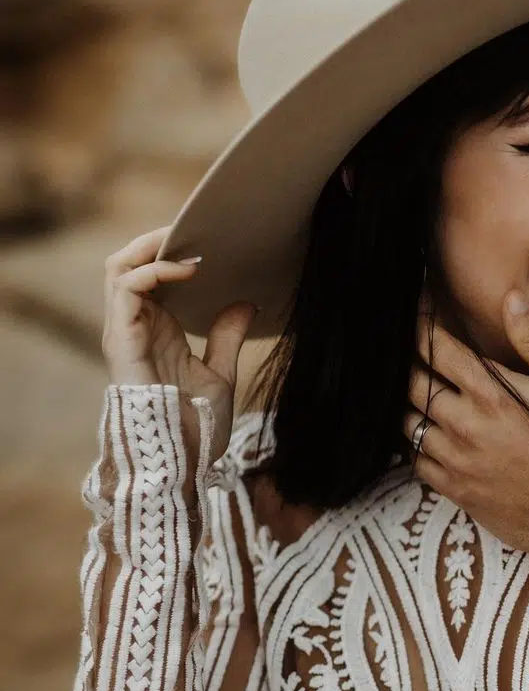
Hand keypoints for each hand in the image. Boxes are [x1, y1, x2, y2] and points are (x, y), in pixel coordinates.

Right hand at [102, 228, 257, 461]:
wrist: (181, 460)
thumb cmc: (196, 427)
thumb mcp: (221, 374)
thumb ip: (227, 337)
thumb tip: (247, 303)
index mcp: (154, 331)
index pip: (149, 275)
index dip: (171, 253)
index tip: (208, 243)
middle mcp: (134, 326)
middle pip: (127, 262)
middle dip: (157, 240)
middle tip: (195, 230)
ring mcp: (124, 332)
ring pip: (118, 266)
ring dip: (151, 247)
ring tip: (187, 240)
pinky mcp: (121, 339)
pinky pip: (127, 288)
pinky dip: (155, 271)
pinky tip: (188, 269)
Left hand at [406, 292, 528, 558]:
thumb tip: (511, 298)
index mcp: (493, 400)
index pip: (438, 349)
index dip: (422, 322)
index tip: (416, 304)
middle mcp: (465, 431)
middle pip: (412, 384)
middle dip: (408, 358)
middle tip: (406, 341)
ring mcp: (457, 467)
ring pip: (408, 423)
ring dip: (408, 400)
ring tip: (415, 382)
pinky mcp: (458, 494)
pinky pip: (417, 461)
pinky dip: (416, 440)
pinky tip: (427, 430)